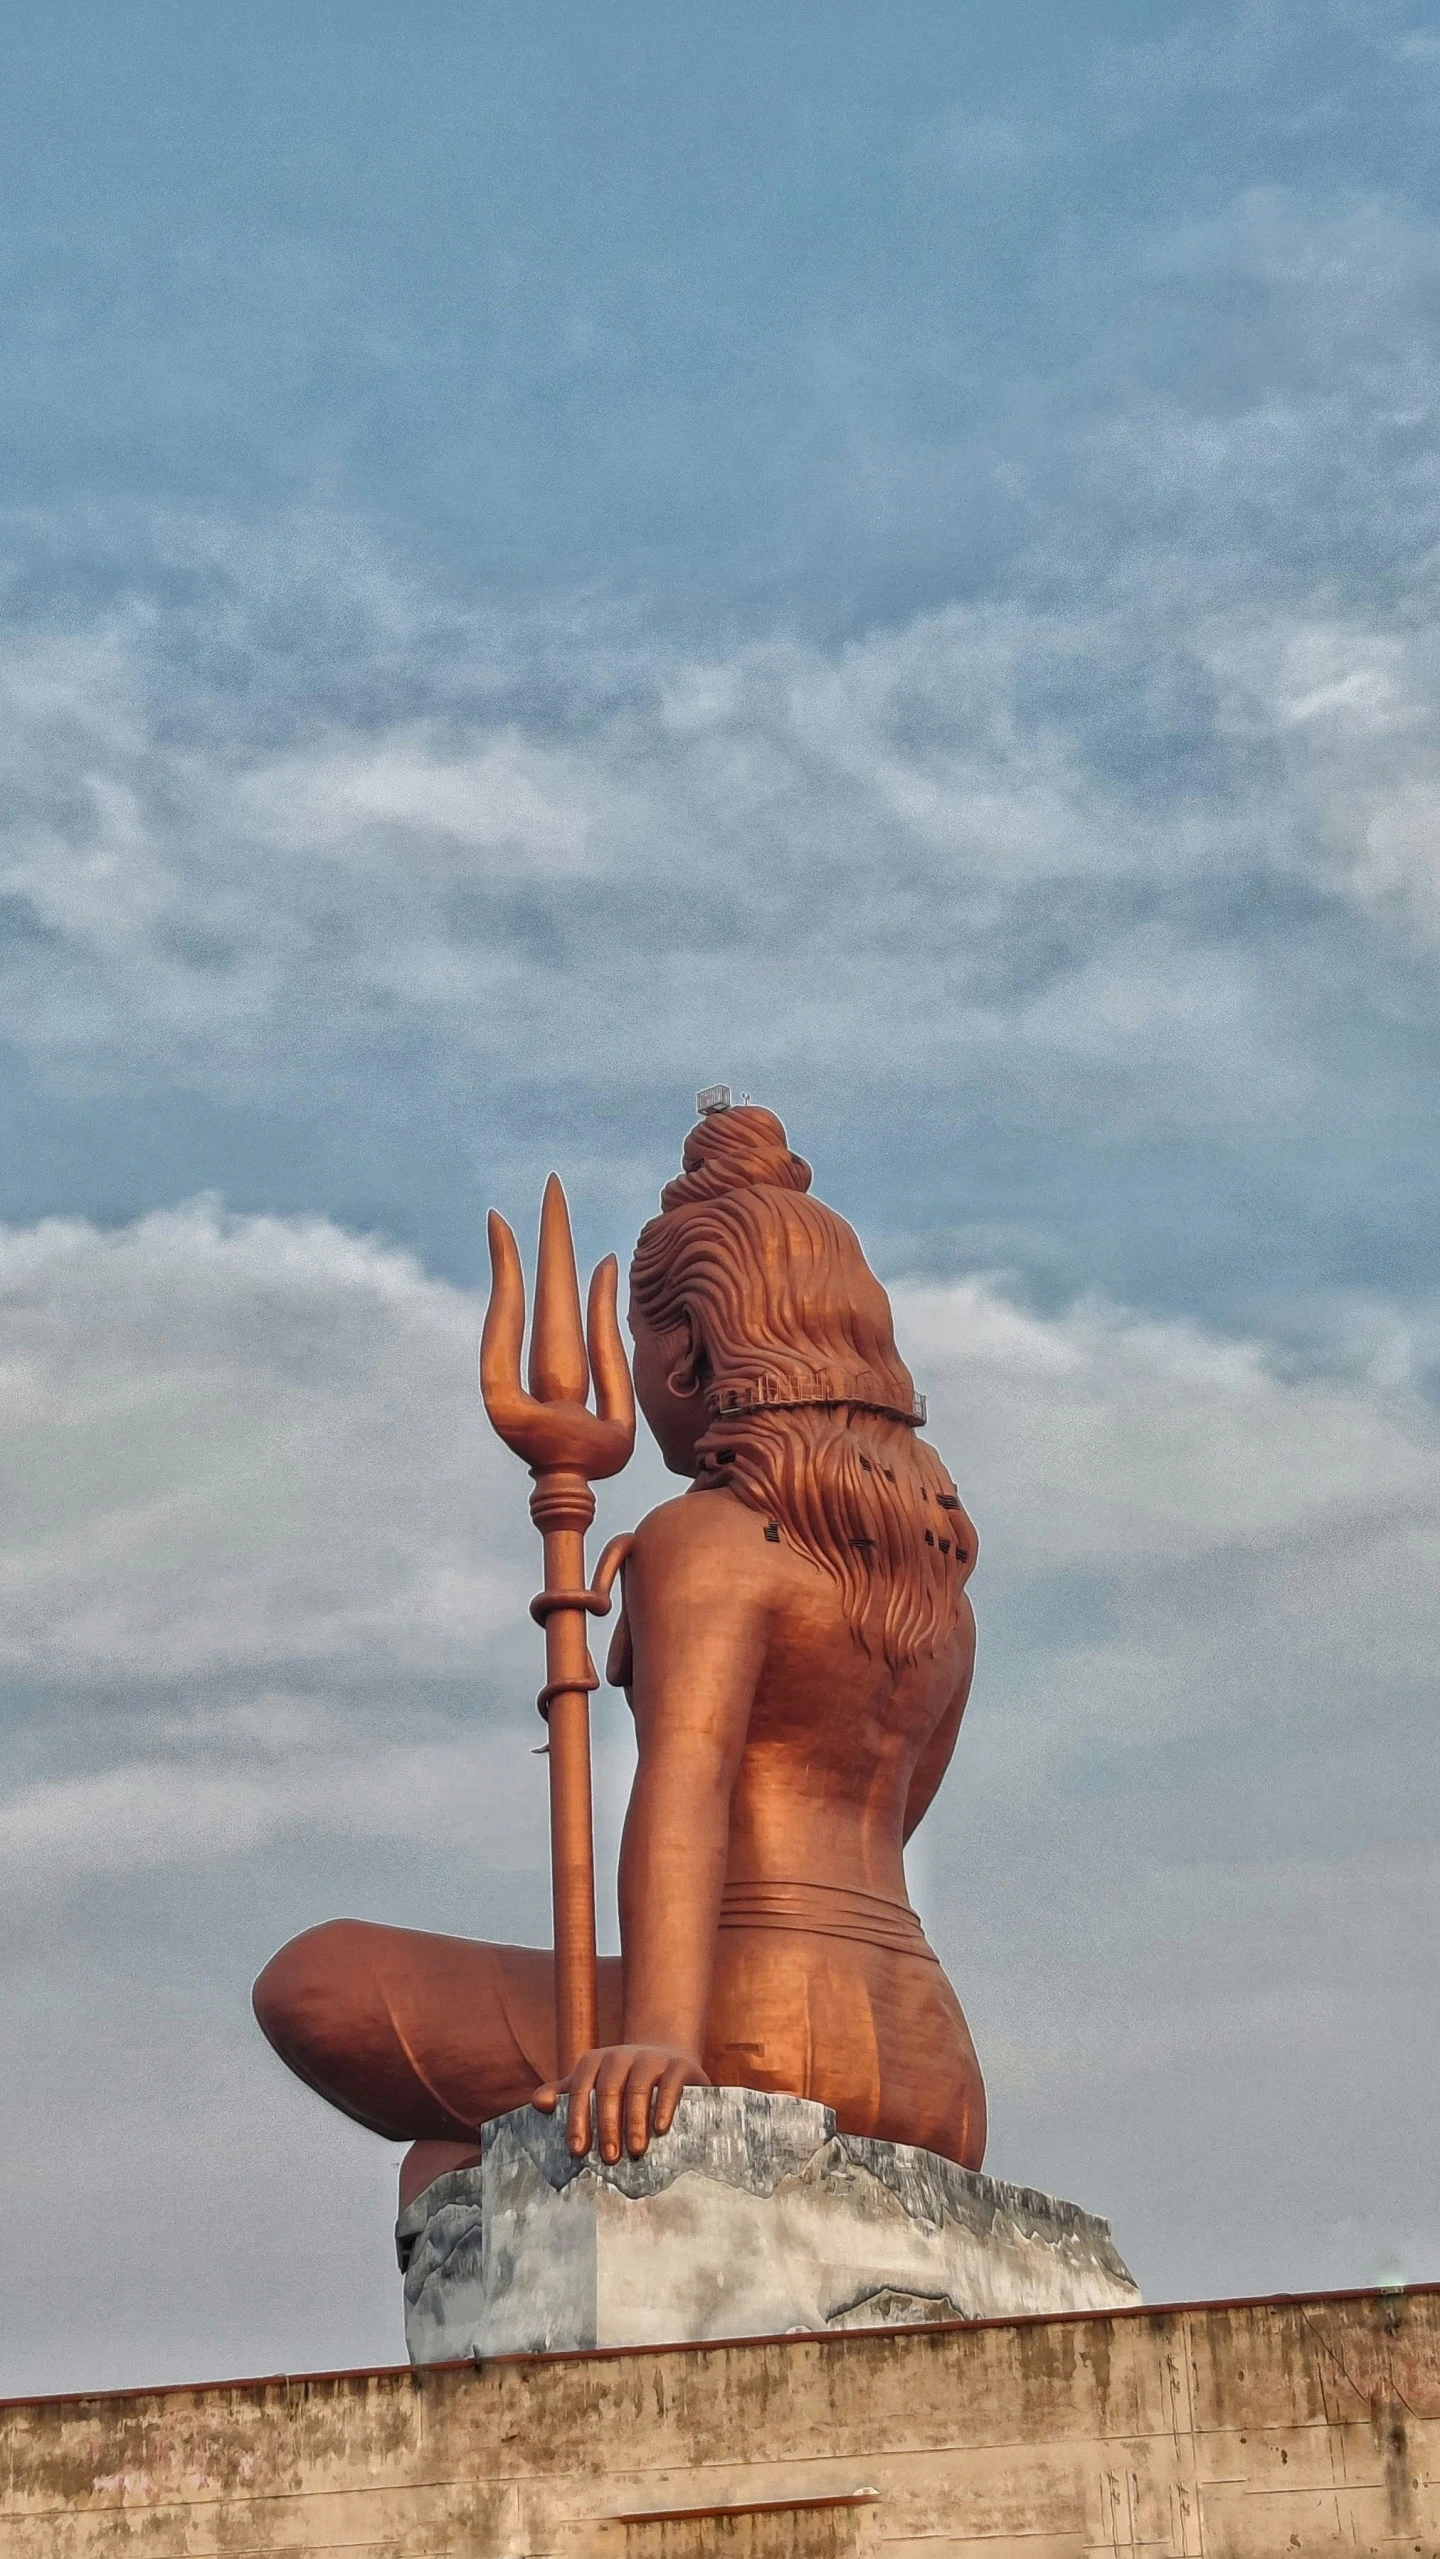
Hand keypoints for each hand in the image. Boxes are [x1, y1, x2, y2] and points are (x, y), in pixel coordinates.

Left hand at [533, 2045, 710, 2161]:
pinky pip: (670, 2085)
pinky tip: (660, 2129)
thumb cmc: (621, 2080)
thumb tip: (538, 2104)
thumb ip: (563, 2094)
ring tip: (635, 2151)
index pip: (581, 2089)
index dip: (577, 2120)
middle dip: (607, 2126)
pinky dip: (665, 2106)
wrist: (665, 2056)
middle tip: (609, 2158)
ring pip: (639, 2088)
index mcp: (595, 2061)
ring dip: (635, 2121)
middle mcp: (622, 2055)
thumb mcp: (590, 2083)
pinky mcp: (679, 2065)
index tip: (577, 2151)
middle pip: (609, 2091)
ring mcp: (652, 2058)